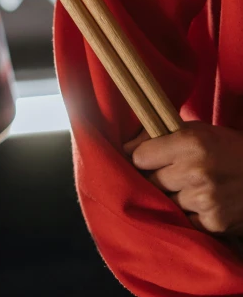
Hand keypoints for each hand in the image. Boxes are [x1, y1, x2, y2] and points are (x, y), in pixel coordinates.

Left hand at [124, 122, 242, 234]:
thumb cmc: (227, 147)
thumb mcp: (197, 131)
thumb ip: (161, 136)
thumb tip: (125, 147)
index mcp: (189, 141)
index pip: (140, 157)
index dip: (142, 158)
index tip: (147, 160)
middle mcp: (195, 170)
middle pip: (150, 182)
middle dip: (155, 179)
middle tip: (170, 175)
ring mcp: (204, 199)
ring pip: (166, 203)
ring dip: (172, 198)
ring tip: (190, 188)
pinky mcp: (214, 222)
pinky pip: (184, 221)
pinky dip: (188, 215)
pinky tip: (202, 203)